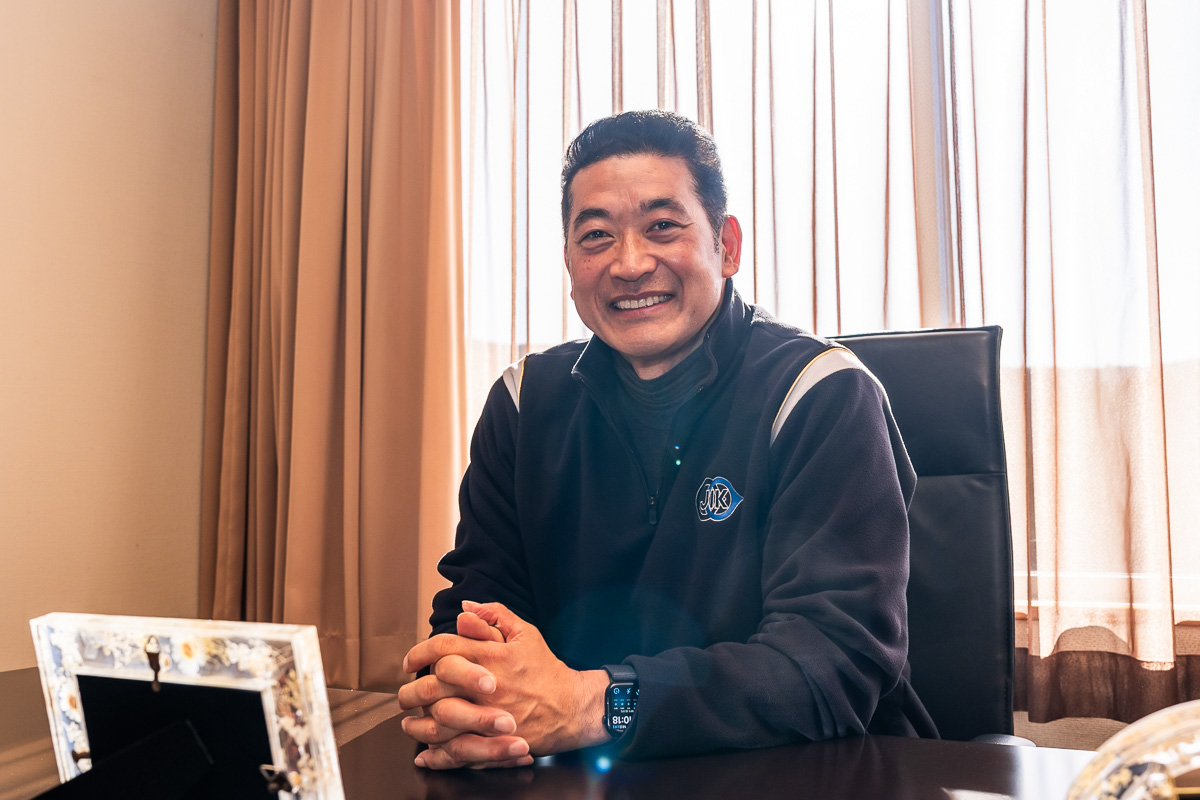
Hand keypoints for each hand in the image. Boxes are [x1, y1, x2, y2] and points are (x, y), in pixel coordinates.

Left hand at [398, 609, 531, 768]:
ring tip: (409, 720)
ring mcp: (489, 716)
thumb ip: (493, 617)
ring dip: (418, 721)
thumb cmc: (546, 669)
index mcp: (491, 656)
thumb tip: (464, 608)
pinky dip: (436, 754)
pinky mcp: (494, 742)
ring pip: (440, 720)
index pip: (443, 648)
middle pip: (434, 685)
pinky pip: (456, 750)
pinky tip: (425, 751)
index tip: (410, 661)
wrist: (572, 706)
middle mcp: (486, 686)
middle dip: (412, 689)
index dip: (419, 653)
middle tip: (405, 693)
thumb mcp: (525, 633)